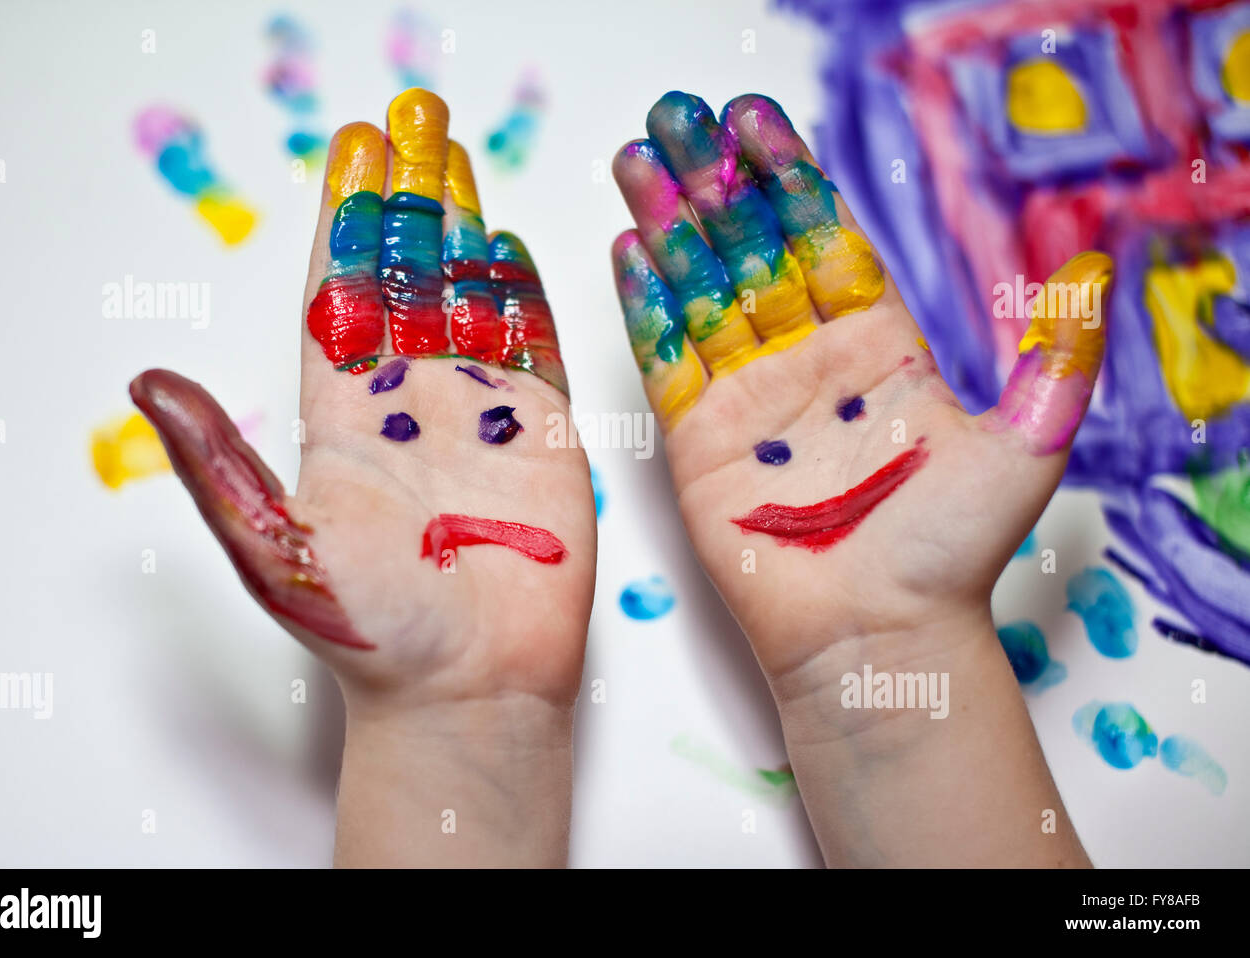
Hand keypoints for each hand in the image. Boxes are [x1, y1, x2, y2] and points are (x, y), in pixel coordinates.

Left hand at [133, 90, 593, 864]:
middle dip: (409, 199)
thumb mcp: (276, 550)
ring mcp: (477, 417)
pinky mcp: (540, 440)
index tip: (352, 150)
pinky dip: (525, 297)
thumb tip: (147, 379)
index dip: (347, 220)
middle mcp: (407, 405)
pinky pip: (533, 351)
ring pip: (469, 301)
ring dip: (462, 230)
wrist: (468, 690)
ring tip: (456, 158)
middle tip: (411, 120)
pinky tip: (510, 245)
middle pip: (408, 280)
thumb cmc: (374, 635)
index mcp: (342, 419)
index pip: (341, 296)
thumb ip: (220, 463)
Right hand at [611, 92, 1110, 688]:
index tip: (754, 121)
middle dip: (713, 182)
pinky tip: (630, 249)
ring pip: (702, 292)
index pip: (824, 239)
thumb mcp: (1025, 444)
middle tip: (675, 117)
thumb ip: (1054, 353)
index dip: (788, 178)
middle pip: (751, 251)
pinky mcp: (702, 445)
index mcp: (878, 347)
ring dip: (670, 225)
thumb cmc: (949, 552)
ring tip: (638, 158)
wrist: (879, 634)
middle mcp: (809, 362)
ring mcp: (750, 401)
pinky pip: (669, 361)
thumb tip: (1092, 263)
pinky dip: (648, 307)